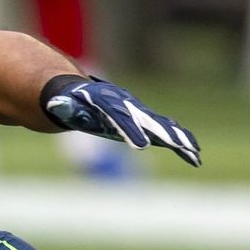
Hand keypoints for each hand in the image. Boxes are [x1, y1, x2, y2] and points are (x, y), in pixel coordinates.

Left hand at [41, 77, 201, 166]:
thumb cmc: (70, 102)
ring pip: (161, 127)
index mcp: (109, 102)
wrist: (82, 94)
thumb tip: (54, 104)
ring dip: (178, 139)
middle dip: (162, 134)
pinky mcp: (144, 122)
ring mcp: (139, 113)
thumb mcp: (63, 103)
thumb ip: (62, 105)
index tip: (140, 145)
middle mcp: (128, 106)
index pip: (121, 117)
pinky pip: (164, 133)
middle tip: (179, 145)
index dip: (130, 130)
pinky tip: (193, 155)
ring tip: (195, 152)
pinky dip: (179, 143)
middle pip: (148, 121)